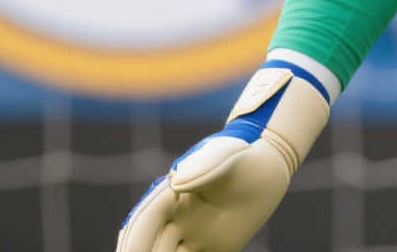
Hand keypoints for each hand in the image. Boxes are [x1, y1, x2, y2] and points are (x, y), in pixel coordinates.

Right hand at [116, 59, 331, 251]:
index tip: (129, 250)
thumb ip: (203, 165)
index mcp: (170, 197)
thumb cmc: (242, 154)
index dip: (135, 238)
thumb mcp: (225, 153)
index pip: (145, 221)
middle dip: (140, 251)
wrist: (267, 164)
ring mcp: (194, 235)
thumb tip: (175, 184)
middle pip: (149, 245)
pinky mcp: (215, 247)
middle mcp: (177, 220)